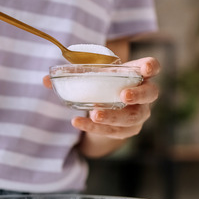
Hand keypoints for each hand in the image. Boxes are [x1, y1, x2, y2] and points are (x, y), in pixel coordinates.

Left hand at [43, 57, 160, 156]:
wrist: (106, 109)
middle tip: (123, 95)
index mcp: (138, 74)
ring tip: (94, 113)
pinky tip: (79, 122)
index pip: (152, 66)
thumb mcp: (91, 76)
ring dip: (114, 116)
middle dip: (138, 95)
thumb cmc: (102, 85)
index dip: (151, 66)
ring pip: (132, 117)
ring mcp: (139, 114)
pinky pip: (115, 131)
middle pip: (150, 94)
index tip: (145, 68)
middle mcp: (145, 94)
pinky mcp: (128, 130)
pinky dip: (96, 128)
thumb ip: (71, 75)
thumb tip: (45, 79)